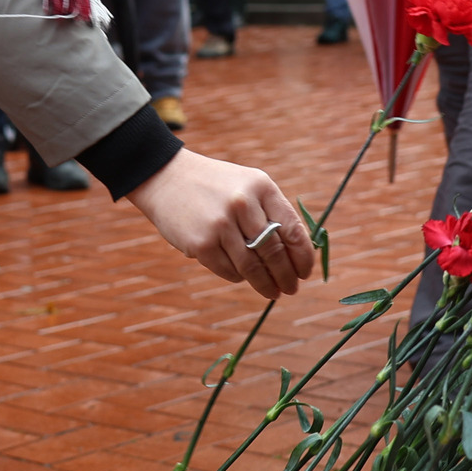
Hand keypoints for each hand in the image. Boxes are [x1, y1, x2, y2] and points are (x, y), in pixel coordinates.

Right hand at [127, 149, 310, 298]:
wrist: (166, 177)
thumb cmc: (216, 186)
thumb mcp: (248, 185)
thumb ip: (272, 213)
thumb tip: (298, 254)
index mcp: (261, 187)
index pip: (293, 230)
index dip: (303, 257)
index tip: (305, 273)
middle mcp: (243, 203)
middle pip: (274, 253)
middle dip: (286, 277)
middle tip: (291, 289)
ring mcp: (220, 224)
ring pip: (252, 267)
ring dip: (265, 285)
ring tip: (272, 292)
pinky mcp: (200, 243)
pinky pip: (229, 271)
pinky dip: (239, 277)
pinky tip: (242, 277)